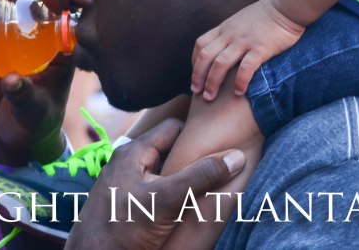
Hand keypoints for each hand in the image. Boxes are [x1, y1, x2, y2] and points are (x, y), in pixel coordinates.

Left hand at [65, 120, 244, 249]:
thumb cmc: (122, 231)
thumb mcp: (167, 201)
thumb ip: (200, 177)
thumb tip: (236, 157)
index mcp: (133, 152)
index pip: (174, 126)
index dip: (198, 135)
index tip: (220, 146)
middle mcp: (126, 163)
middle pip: (169, 150)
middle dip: (192, 160)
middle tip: (216, 170)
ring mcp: (123, 185)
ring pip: (162, 172)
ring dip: (181, 180)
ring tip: (203, 190)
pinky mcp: (123, 204)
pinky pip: (153, 190)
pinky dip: (169, 195)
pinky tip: (181, 208)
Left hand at [190, 0, 304, 100]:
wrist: (286, 6)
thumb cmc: (267, 14)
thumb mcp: (241, 20)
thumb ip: (231, 32)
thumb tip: (225, 47)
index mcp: (225, 28)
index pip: (200, 45)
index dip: (195, 62)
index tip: (197, 76)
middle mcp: (230, 35)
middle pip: (205, 56)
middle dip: (198, 76)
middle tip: (197, 92)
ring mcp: (245, 41)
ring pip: (220, 64)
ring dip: (212, 82)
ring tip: (210, 98)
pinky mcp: (261, 48)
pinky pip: (245, 68)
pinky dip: (239, 82)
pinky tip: (238, 92)